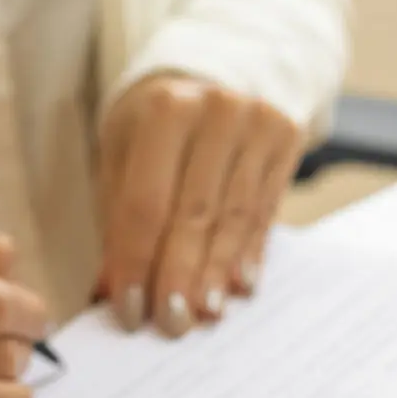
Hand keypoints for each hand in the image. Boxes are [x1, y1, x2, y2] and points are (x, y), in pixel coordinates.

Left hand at [97, 74, 304, 336]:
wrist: (214, 74)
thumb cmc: (158, 126)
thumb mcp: (124, 155)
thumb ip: (118, 220)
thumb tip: (110, 292)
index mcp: (164, 109)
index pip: (146, 203)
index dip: (137, 261)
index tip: (130, 310)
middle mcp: (215, 109)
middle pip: (194, 214)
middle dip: (180, 276)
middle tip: (171, 323)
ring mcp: (257, 122)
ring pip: (234, 217)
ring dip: (216, 273)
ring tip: (204, 314)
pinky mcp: (286, 137)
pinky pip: (265, 211)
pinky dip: (249, 252)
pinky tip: (238, 286)